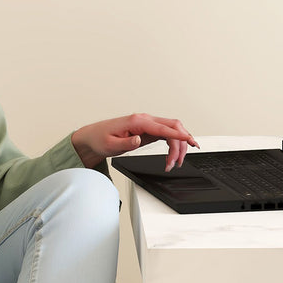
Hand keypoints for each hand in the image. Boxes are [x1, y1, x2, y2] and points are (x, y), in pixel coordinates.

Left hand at [72, 113, 198, 171]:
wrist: (93, 137)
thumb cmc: (100, 139)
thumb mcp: (111, 144)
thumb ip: (126, 143)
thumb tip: (138, 139)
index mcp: (137, 121)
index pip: (162, 127)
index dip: (178, 135)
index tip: (189, 141)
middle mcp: (145, 120)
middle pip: (173, 126)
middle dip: (181, 143)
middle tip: (178, 161)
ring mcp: (148, 124)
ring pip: (172, 130)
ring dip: (178, 146)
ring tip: (174, 163)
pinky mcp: (148, 130)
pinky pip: (167, 133)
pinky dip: (174, 143)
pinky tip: (175, 153)